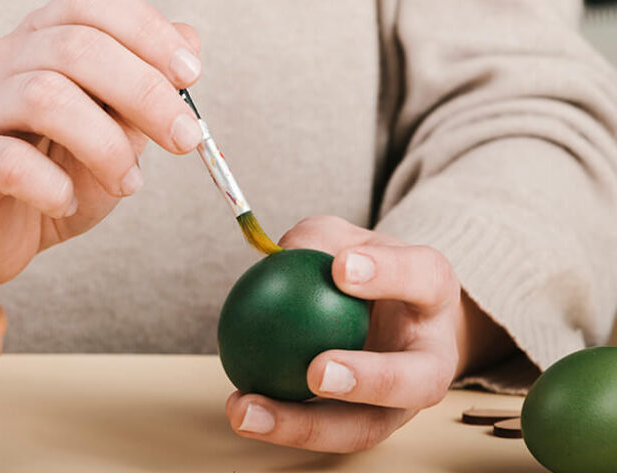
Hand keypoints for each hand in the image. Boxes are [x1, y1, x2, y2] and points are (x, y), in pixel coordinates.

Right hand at [0, 0, 202, 292]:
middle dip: (145, 92)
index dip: (147, 29)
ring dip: (106, 145)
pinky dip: (54, 187)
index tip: (190, 75)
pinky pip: (11, 163)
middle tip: (184, 139)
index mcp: (43, 37)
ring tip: (128, 183)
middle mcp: (6, 59)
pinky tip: (66, 201)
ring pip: (45, 97)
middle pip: (77, 46)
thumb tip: (189, 39)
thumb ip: (146, 86)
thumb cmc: (58, 172)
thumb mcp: (117, 128)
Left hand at [226, 215, 478, 452]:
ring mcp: (402, 404)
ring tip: (248, 409)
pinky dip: (281, 424)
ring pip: (365, 427)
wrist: (384, 313)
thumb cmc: (358, 267)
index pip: (424, 277)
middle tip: (315, 371)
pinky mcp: (365, 426)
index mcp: (432, 292)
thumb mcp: (341, 240)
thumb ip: (316, 240)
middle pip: (420, 381)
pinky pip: (323, 431)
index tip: (340, 267)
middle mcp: (433, 357)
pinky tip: (238, 407)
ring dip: (304, 426)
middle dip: (371, 381)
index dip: (389, 273)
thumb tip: (279, 255)